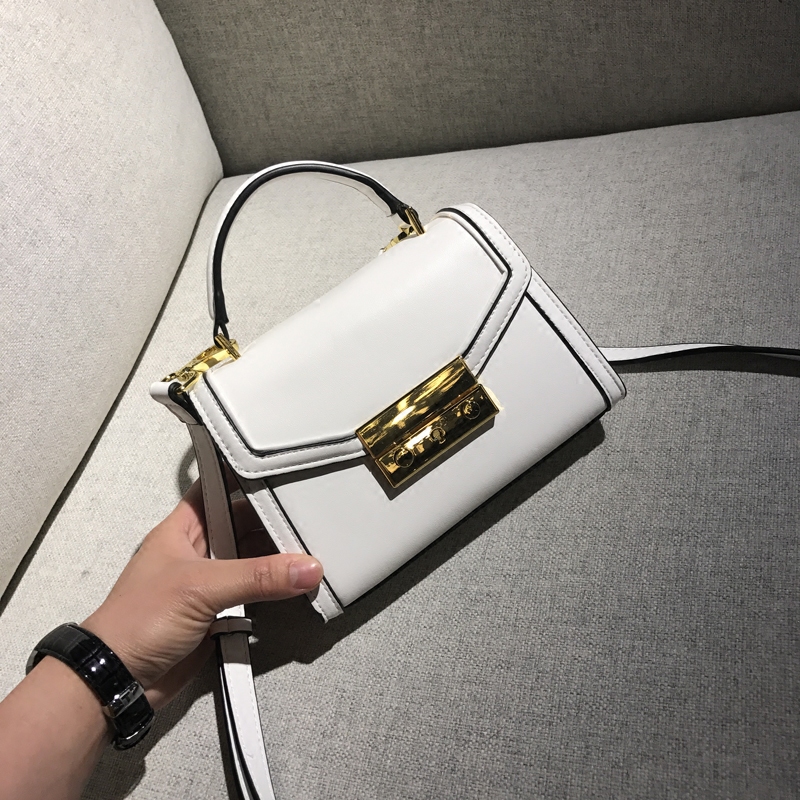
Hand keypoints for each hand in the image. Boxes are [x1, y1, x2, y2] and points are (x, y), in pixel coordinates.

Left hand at [81, 481, 322, 708]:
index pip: (217, 489)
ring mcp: (208, 583)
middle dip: (272, 522)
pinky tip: (296, 586)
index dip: (243, 476)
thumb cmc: (138, 621)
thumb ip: (257, 577)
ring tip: (311, 549)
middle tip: (308, 513)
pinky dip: (273, 593)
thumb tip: (306, 568)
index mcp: (182, 529)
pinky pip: (253, 595)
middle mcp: (197, 552)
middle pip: (242, 525)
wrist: (119, 681)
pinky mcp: (218, 614)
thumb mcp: (201, 587)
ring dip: (275, 560)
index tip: (279, 469)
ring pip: (251, 561)